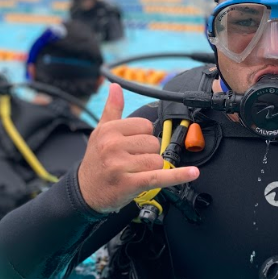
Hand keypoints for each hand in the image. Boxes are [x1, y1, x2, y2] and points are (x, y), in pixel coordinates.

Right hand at [78, 83, 198, 212]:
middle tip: (131, 162)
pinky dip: (177, 176)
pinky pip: (159, 177)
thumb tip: (115, 87)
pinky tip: (192, 173)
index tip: (131, 146)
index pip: (145, 126)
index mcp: (109, 131)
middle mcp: (113, 147)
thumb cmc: (96, 161)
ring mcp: (121, 166)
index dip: (142, 136)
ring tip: (134, 172)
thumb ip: (112, 109)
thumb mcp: (100, 132)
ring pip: (157, 160)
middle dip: (147, 153)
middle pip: (153, 143)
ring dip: (151, 168)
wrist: (85, 192)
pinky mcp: (130, 184)